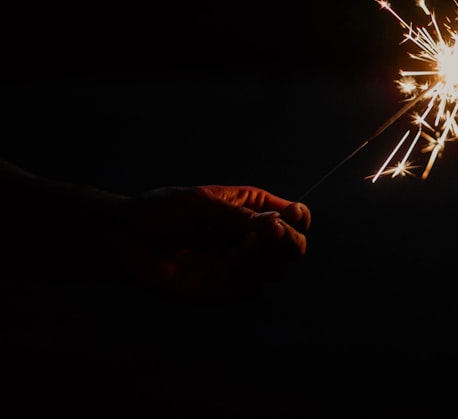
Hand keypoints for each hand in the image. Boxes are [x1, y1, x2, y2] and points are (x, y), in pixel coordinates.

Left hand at [119, 184, 310, 298]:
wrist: (125, 240)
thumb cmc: (159, 212)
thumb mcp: (199, 203)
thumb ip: (237, 216)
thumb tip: (276, 223)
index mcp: (252, 207)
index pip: (296, 216)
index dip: (299, 219)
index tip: (284, 220)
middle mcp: (253, 236)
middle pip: (295, 245)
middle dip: (289, 243)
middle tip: (265, 239)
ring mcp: (241, 263)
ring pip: (278, 269)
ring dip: (266, 261)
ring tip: (240, 249)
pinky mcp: (226, 286)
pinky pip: (252, 288)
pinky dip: (247, 278)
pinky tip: (226, 266)